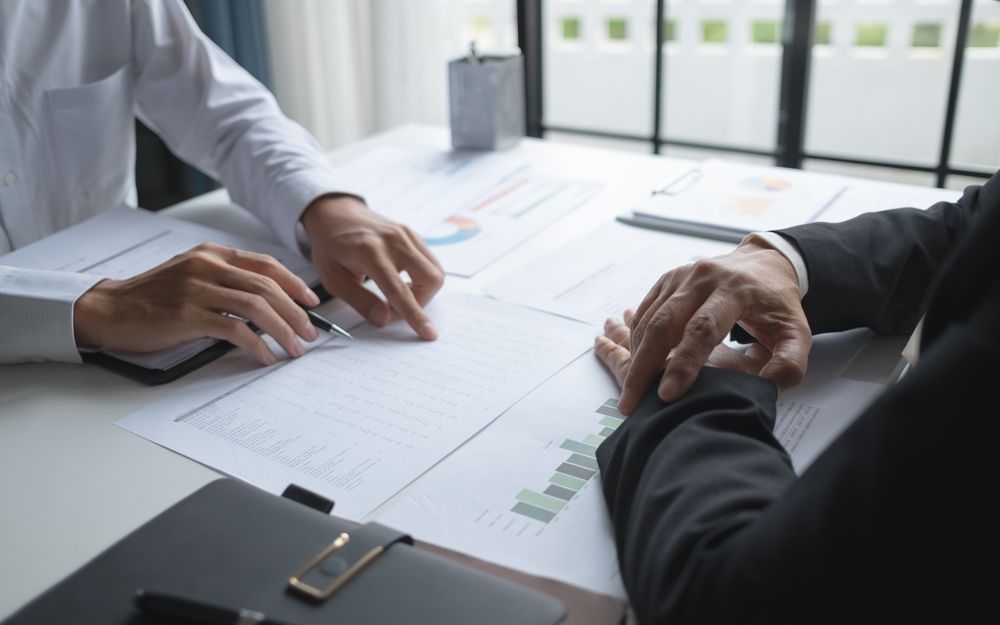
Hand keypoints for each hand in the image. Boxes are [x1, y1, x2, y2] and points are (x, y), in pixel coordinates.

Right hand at [74, 242, 319, 364]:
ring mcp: (197, 289)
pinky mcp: (188, 315)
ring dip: (283, 330)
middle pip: (267, 286)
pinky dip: (256, 344)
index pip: (266, 264)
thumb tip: (267, 301)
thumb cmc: (153, 298)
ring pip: (257, 306)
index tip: (311, 302)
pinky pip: (235, 329)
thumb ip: (225, 280)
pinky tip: (265, 356)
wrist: (109, 309)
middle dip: (295, 312)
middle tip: (309, 333)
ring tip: (295, 348)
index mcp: (212, 254)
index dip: (294, 284)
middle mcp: (207, 266)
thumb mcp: (191, 275)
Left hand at [300, 194, 444, 339]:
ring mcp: (407, 234)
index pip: (399, 290)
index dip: (414, 315)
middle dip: (420, 302)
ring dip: (423, 291)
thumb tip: (384, 319)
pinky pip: (430, 262)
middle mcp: (394, 240)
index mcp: (370, 251)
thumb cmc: (331, 247)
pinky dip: (422, 278)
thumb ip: (359, 301)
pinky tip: (401, 280)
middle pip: (430, 279)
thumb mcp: (333, 279)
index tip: (428, 333)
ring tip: (398, 294)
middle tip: (396, 308)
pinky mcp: (413, 235)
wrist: (336, 213)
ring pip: (435, 271)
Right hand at [614, 238, 811, 414]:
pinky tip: (635, 367)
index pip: (702, 329)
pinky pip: (644, 313)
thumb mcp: (797, 333)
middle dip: (645, 366)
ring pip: (648, 319)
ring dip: (635, 358)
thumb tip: (766, 387)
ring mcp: (680, 277)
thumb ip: (790, 364)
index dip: (684, 364)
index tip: (668, 395)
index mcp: (735, 290)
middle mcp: (703, 278)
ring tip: (629, 392)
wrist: (764, 263)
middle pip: (664, 324)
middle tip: (631, 401)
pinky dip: (636, 342)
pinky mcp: (666, 280)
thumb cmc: (778, 304)